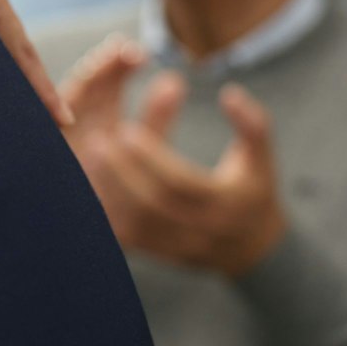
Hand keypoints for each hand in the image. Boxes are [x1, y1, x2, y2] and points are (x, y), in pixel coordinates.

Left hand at [61, 43, 287, 276]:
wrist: (252, 248)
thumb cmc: (252, 191)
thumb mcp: (259, 158)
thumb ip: (252, 124)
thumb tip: (231, 92)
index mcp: (226, 204)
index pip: (181, 183)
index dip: (152, 158)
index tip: (127, 131)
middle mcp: (201, 230)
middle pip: (151, 204)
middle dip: (121, 172)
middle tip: (97, 141)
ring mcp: (176, 246)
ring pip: (132, 223)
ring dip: (107, 190)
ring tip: (87, 158)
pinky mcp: (156, 253)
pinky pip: (125, 236)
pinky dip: (105, 210)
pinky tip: (89, 183)